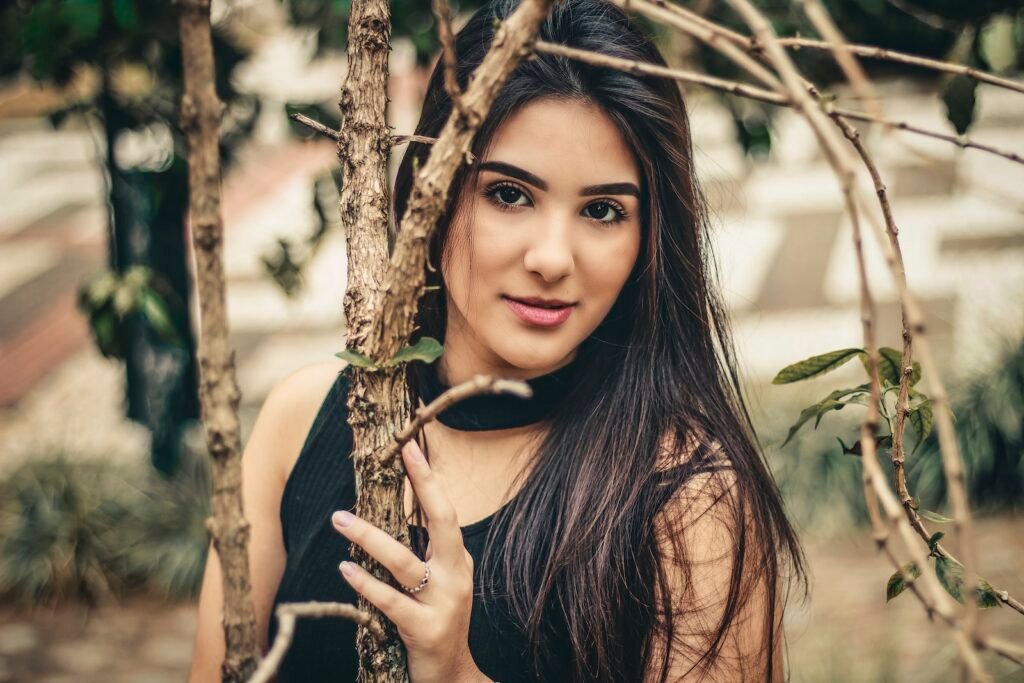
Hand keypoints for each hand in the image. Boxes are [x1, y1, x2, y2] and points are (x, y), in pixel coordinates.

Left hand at [332, 439, 488, 682]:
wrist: (452, 676)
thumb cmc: (437, 621)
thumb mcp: (441, 583)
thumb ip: (427, 552)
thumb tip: (395, 511)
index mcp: (458, 560)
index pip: (445, 510)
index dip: (429, 478)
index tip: (410, 446)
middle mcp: (456, 576)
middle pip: (443, 521)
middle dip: (422, 485)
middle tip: (398, 455)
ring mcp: (443, 603)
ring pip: (404, 562)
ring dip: (369, 538)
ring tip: (340, 519)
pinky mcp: (424, 629)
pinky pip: (389, 601)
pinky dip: (365, 583)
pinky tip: (345, 570)